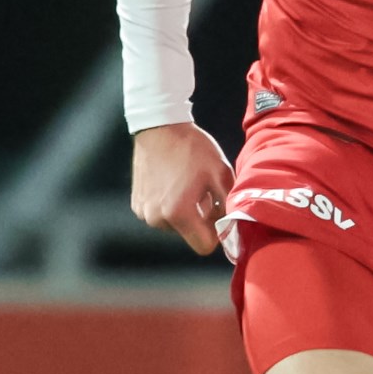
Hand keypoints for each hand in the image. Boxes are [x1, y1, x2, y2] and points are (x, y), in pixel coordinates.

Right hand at [130, 122, 234, 258]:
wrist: (159, 127)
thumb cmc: (193, 149)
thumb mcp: (221, 174)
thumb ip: (230, 205)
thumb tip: (235, 227)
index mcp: (179, 213)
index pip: (204, 246)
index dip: (216, 233)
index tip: (217, 214)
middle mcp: (157, 218)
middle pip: (190, 235)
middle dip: (200, 220)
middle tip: (203, 192)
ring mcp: (144, 212)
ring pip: (175, 226)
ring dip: (185, 212)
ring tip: (187, 186)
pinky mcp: (137, 205)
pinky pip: (160, 215)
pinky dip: (169, 206)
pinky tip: (172, 184)